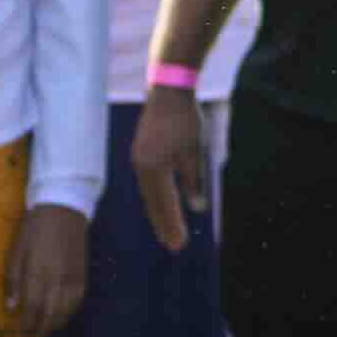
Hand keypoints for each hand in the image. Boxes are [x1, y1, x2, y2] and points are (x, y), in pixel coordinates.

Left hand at [7, 201, 93, 336]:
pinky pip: (77, 302)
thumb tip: (11, 308)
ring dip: (54, 325)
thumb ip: (13, 281)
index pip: (32, 308)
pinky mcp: (82, 275)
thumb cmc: (33, 229)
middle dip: (39, 329)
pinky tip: (60, 317)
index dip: (26, 325)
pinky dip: (68, 314)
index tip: (19, 334)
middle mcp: (56, 278)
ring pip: (65, 311)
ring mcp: (72, 278)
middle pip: (49, 314)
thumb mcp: (16, 251)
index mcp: (36, 272)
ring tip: (43, 331)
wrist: (62, 209)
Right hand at [130, 79, 210, 251]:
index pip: (165, 204)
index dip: (172, 225)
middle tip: (173, 246)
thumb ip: (194, 181)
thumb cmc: (185, 120)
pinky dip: (155, 197)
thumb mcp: (195, 152)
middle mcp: (141, 167)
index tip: (179, 244)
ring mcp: (138, 159)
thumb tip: (197, 208)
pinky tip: (160, 203)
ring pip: (149, 193)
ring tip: (166, 230)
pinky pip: (147, 182)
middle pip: (153, 203)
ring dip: (158, 213)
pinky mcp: (140, 152)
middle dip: (164, 224)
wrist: (168, 90)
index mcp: (154, 169)